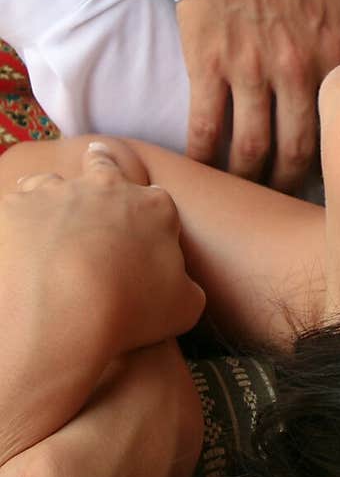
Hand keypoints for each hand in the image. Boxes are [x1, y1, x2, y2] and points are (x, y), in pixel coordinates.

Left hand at [0, 145, 204, 462]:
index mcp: (153, 207)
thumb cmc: (129, 311)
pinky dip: (13, 223)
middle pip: (103, 162)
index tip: (138, 225)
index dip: (148, 211)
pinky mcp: (13, 209)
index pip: (156, 198)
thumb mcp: (183, 307)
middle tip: (96, 163)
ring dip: (49, 194)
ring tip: (43, 215)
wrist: (64, 314)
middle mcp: (105, 188)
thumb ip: (185, 287)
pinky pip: (10, 208)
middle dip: (102, 162)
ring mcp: (55, 193)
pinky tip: (13, 243)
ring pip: (49, 181)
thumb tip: (178, 285)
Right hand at [177, 0, 339, 191]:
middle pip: (299, 152)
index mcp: (337, 52)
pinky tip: (203, 173)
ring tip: (246, 192)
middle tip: (287, 201)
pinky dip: (203, 159)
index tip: (337, 180)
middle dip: (292, 186)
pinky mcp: (207, 63)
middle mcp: (298, 68)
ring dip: (249, 180)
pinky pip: (205, 127)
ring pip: (252, 149)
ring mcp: (250, 69)